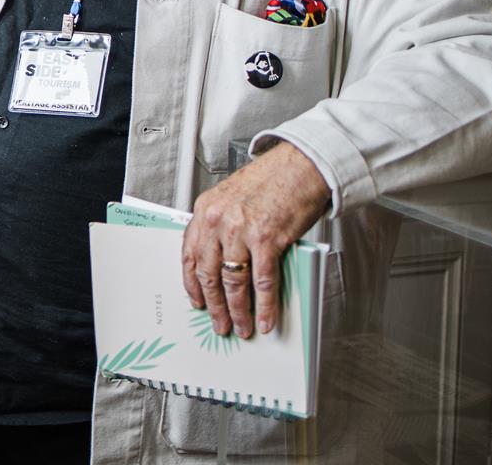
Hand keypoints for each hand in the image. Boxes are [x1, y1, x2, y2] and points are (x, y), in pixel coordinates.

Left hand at [181, 141, 330, 338]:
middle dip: (214, 304)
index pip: (189, 254)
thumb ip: (223, 227)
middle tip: (219, 322)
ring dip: (238, 310)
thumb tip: (224, 264)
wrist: (302, 165)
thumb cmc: (272, 180)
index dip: (191, 283)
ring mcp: (241, 230)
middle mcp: (218, 220)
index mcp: (206, 209)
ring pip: (233, 282)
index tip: (196, 300)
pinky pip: (262, 281)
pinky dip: (265, 305)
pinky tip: (266, 318)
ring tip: (242, 326)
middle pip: (208, 273)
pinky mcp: (267, 239)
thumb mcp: (233, 198)